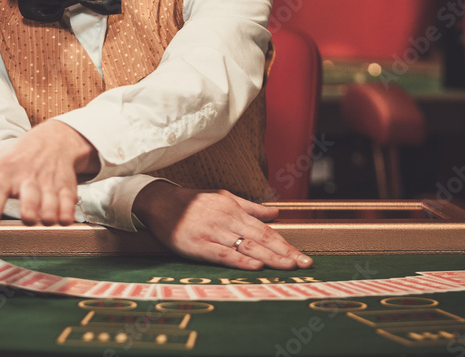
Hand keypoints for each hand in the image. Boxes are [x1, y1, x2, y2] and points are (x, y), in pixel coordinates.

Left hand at [0, 120, 98, 226]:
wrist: (53, 139)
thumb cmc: (11, 161)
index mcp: (1, 173)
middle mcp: (25, 177)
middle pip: (29, 203)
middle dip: (30, 212)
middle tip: (28, 217)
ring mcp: (48, 182)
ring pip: (50, 208)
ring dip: (49, 217)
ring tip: (44, 218)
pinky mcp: (66, 186)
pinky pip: (69, 207)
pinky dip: (67, 216)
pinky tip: (62, 219)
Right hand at [133, 183, 312, 270]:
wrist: (160, 202)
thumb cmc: (193, 201)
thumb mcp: (224, 197)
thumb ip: (251, 207)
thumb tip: (276, 212)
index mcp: (234, 210)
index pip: (265, 230)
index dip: (284, 243)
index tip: (301, 256)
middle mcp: (227, 221)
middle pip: (261, 239)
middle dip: (284, 252)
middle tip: (304, 264)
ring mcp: (213, 233)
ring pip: (246, 246)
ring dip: (269, 258)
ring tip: (288, 267)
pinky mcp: (198, 245)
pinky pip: (223, 254)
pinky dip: (240, 260)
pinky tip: (255, 266)